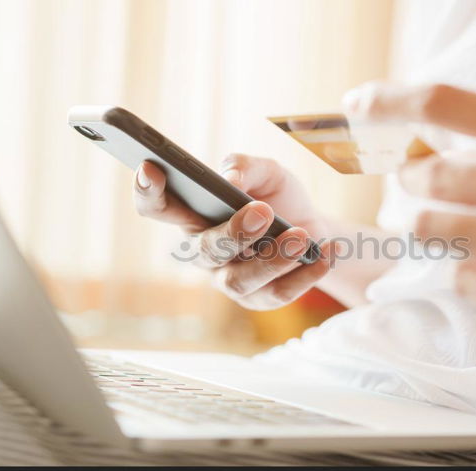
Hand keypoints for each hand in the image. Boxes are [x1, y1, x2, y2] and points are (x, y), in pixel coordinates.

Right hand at [133, 154, 333, 309]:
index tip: (152, 169)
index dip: (148, 192)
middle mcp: (205, 251)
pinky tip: (327, 252)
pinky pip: (278, 293)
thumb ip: (247, 166)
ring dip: (272, 259)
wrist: (313, 226)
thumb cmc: (278, 197)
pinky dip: (307, 273)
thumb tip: (229, 177)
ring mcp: (230, 279)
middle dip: (233, 231)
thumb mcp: (268, 172)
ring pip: (238, 281)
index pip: (159, 207)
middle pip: (204, 250)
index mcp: (194, 215)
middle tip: (263, 211)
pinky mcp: (260, 299)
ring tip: (302, 236)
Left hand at [345, 83, 475, 342]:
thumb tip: (425, 150)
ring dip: (430, 224)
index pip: (447, 102)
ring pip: (433, 227)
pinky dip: (467, 269)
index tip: (357, 103)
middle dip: (410, 179)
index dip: (391, 100)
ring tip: (451, 223)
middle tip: (413, 180)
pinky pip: (460, 277)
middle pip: (427, 176)